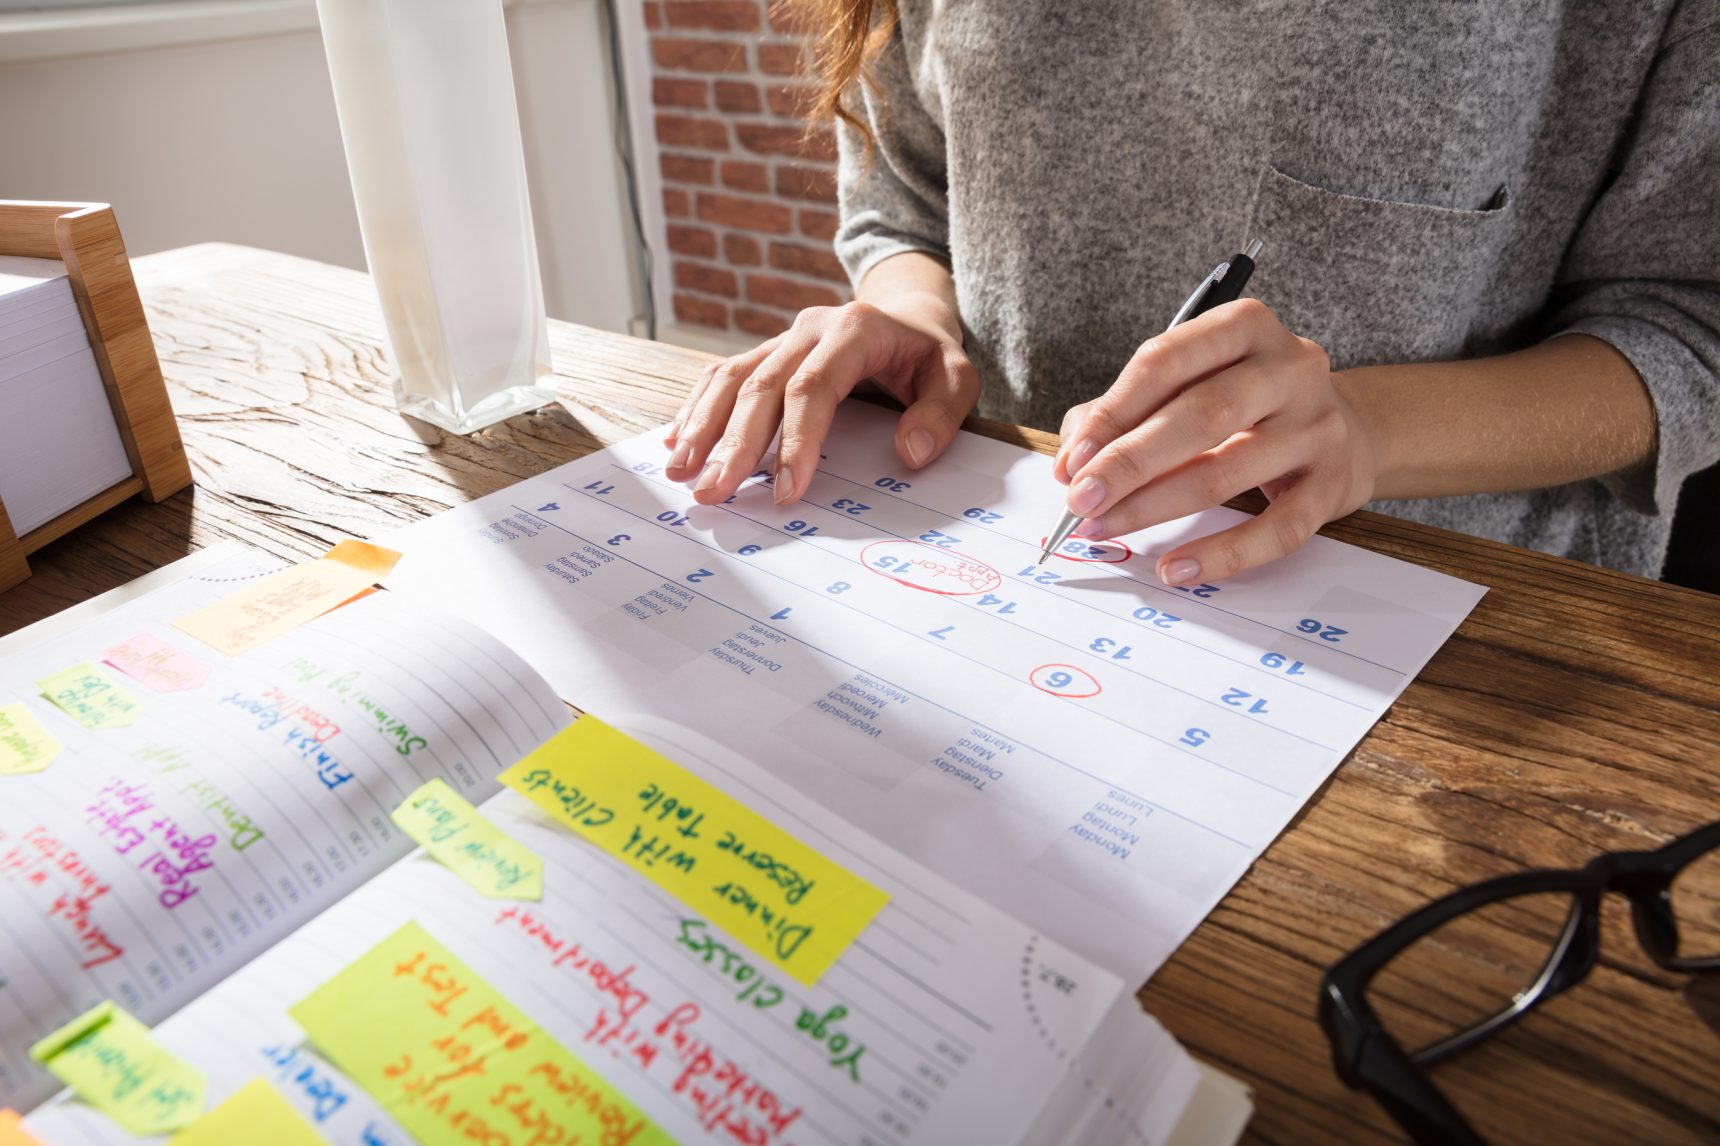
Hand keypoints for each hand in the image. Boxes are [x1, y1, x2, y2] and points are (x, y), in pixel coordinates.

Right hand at [663, 300, 979, 506]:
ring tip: (680, 473)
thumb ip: (941, 413)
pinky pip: (723, 376)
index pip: (813, 387)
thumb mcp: (958, 377)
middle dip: (733, 444)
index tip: (784, 491)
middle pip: (761, 386)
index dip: (796, 441)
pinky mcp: (766, 353)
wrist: (908, 318)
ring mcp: (782, 338)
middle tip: (712, 493)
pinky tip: (677, 443)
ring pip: (732, 378)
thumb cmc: (929, 357)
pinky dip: (698, 409)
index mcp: (854, 330)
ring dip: (703, 427)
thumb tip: (912, 451)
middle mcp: (809, 329)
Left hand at [1053, 299, 1379, 584]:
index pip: (1166, 361)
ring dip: (1154, 506)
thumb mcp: (1190, 384)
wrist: (1349, 429)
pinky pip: (1275, 529)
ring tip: (1105, 528)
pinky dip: (1222, 554)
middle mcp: (1290, 368)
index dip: (1113, 412)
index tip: (1074, 458)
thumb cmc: (1247, 404)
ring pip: (1227, 471)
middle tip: (1080, 500)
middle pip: (1199, 415)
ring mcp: (1317, 426)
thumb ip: (1122, 414)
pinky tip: (1176, 567)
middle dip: (1129, 463)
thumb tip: (1070, 464)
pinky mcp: (1333, 484)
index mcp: (1245, 327)